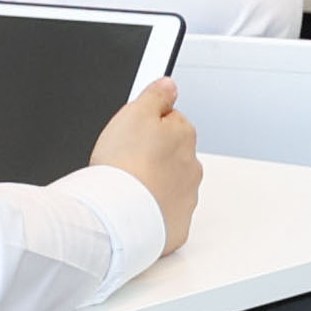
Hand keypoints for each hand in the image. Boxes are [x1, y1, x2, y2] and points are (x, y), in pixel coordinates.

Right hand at [91, 77, 200, 251]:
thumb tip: (169, 85)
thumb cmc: (124, 165)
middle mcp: (192, 167)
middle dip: (153, 156)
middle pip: (171, 154)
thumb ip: (156, 95)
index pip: (171, 121)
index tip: (132, 135)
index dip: (147, 126)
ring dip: (154, 184)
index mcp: (184, 136)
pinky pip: (166, 214)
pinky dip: (154, 212)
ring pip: (170, 185)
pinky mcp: (177, 226)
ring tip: (128, 187)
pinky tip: (135, 208)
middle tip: (126, 161)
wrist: (117, 215)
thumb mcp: (134, 113)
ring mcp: (186, 198)